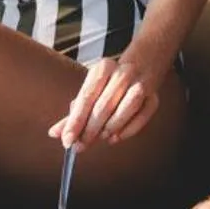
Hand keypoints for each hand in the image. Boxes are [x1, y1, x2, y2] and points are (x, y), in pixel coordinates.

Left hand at [50, 49, 171, 151]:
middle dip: (91, 129)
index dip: (76, 121)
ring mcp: (141, 82)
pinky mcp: (154, 96)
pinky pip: (143, 116)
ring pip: (127, 108)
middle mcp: (123, 72)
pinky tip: (117, 136)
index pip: (86, 97)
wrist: (144, 64)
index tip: (67, 140)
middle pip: (104, 105)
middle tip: (81, 145)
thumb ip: (74, 113)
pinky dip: (129, 129)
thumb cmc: (112, 82)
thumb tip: (55, 133)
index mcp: (103, 68)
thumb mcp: (91, 90)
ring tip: (101, 137)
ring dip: (111, 127)